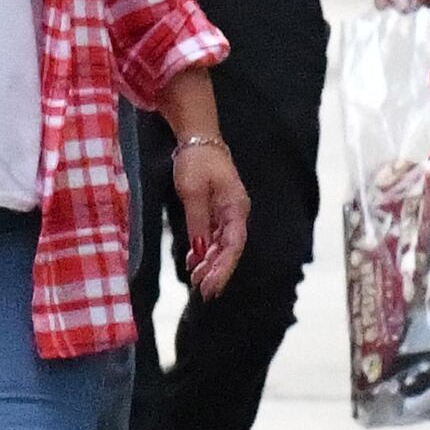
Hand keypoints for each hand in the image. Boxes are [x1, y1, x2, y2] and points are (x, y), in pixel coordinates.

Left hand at [172, 137, 250, 294]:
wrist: (197, 138)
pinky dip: (203, 250)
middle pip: (230, 249)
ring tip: (195, 280)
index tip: (210, 285)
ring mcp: (227, 212)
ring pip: (221, 245)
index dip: (223, 268)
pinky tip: (193, 262)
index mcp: (236, 208)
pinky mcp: (216, 210)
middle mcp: (235, 213)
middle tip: (202, 291)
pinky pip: (213, 236)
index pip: (233, 245)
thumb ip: (198, 222)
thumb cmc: (197, 161)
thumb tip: (199, 251)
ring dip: (209, 263)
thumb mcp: (192, 191)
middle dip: (217, 271)